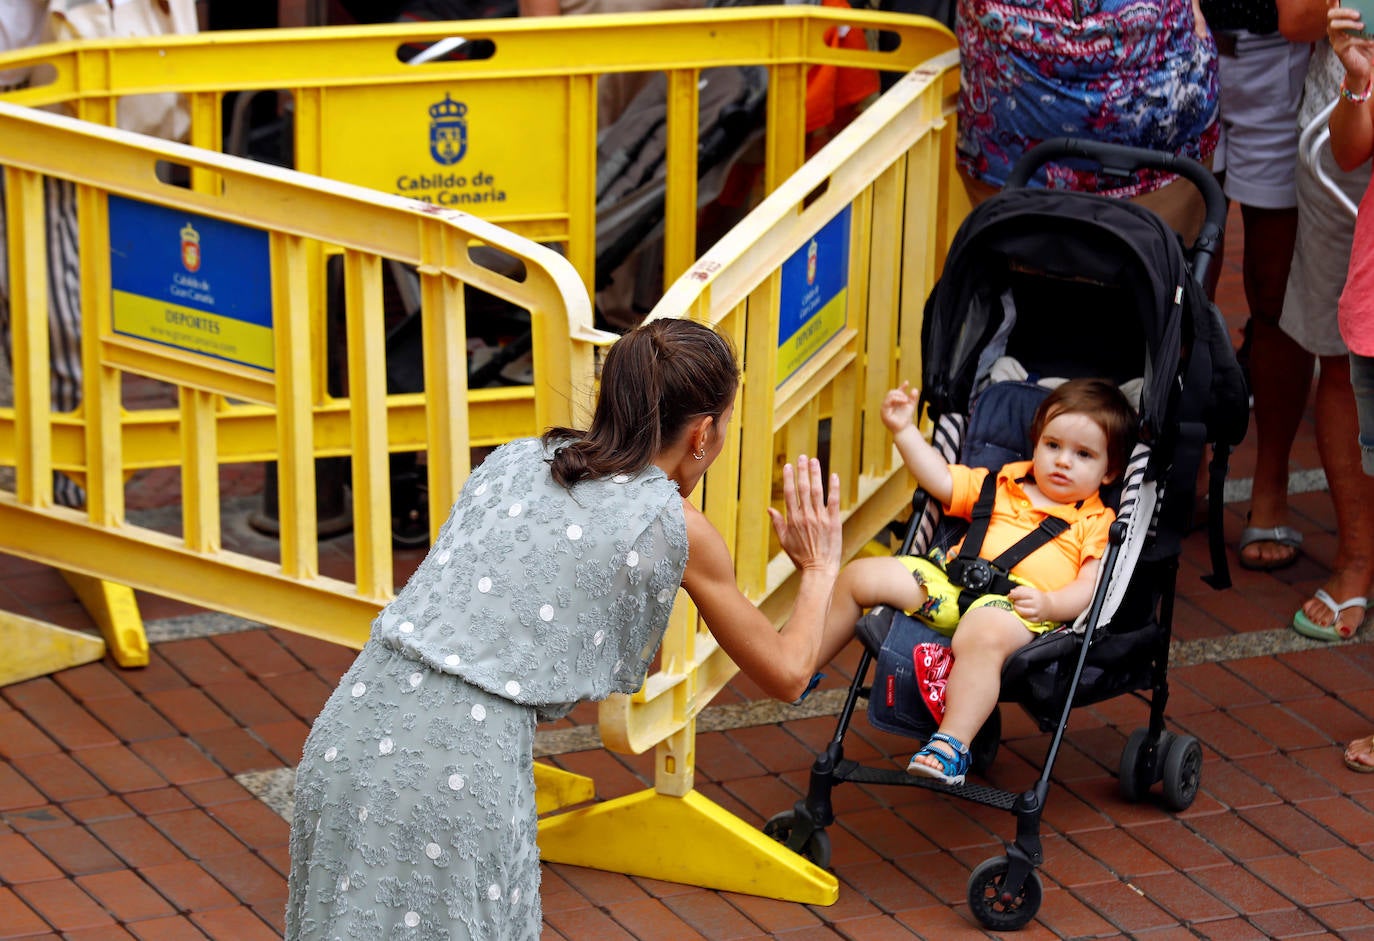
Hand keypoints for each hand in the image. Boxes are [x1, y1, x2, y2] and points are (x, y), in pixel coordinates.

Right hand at [767, 455, 841, 576]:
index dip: (789, 478)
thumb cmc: (801, 558)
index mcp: (793, 519)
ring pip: (817, 491)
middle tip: (802, 457)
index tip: (788, 466)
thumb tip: (769, 508)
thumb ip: (777, 523)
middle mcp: (806, 516)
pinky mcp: (834, 522)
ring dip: (815, 474)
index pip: (790, 493)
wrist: (819, 570)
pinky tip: (834, 475)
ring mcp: (820, 518)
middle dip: (802, 471)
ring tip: (814, 461)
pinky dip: (834, 488)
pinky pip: (834, 501)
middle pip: (803, 488)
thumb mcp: (785, 542)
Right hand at [880, 382, 918, 433]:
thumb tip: (914, 389)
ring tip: (906, 400)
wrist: (905, 429)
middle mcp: (887, 404)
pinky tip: (903, 401)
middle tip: (907, 399)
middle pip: (891, 392)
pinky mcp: (883, 413)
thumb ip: (913, 398)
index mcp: (893, 402)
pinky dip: (895, 400)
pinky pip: (887, 403)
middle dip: (900, 393)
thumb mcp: (911, 406)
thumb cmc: (906, 418)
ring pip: (889, 396)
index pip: (895, 392)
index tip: (907, 383)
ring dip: (898, 396)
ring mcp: (884, 408)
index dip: (901, 387)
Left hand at [1008, 585, 1049, 621]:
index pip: (1020, 594)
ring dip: (1017, 609)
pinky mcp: (1038, 619)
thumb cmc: (1037, 597)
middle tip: (1015, 602)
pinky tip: (1022, 613)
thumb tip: (1011, 592)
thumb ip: (1020, 589)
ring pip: (1022, 612)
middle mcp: (1037, 603)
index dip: (1012, 595)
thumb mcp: (1031, 590)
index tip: (1009, 596)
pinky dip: (1022, 616)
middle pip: (1020, 603)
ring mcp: (1038, 612)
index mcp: (1035, 594)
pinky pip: (1026, 619)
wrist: (1050, 606)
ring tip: (1017, 607)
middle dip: (1015, 602)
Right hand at [1330, 0, 1373, 87]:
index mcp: (1341, 21)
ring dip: (1349, 24)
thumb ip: (1367, 19)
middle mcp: (1335, 29)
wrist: (1364, 66)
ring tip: (1362, 26)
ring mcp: (1335, 39)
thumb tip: (1371, 10)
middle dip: (1344, 12)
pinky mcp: (1340, 50)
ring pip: (1335, 26)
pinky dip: (1361, 40)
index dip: (1332, 1)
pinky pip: (1348, 41)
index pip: (1334, 8)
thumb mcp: (1368, 29)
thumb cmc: (1366, 45)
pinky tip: (1371, 42)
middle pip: (1332, 15)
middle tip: (1358, 14)